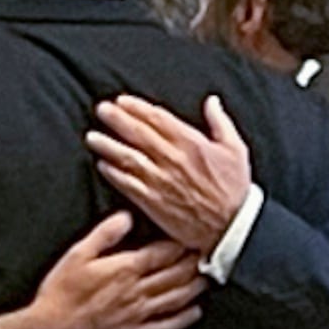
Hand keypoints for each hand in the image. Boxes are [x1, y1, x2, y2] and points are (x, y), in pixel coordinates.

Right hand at [20, 211, 206, 328]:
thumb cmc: (60, 292)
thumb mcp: (77, 254)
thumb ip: (105, 234)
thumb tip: (127, 216)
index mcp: (125, 269)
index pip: (164, 252)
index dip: (182, 243)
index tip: (193, 235)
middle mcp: (137, 292)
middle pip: (176, 274)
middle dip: (195, 262)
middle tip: (208, 254)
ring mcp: (138, 315)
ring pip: (177, 298)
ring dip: (196, 287)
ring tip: (208, 278)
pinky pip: (166, 326)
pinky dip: (184, 319)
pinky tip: (195, 312)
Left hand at [86, 95, 256, 250]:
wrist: (231, 227)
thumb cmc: (234, 189)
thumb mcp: (236, 149)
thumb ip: (220, 122)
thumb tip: (211, 101)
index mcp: (192, 144)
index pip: (158, 119)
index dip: (137, 108)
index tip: (122, 101)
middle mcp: (173, 160)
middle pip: (139, 134)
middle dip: (117, 120)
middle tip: (102, 110)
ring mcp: (162, 182)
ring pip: (129, 158)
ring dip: (109, 146)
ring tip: (92, 137)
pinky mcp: (154, 203)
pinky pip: (129, 185)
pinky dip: (114, 175)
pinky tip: (102, 166)